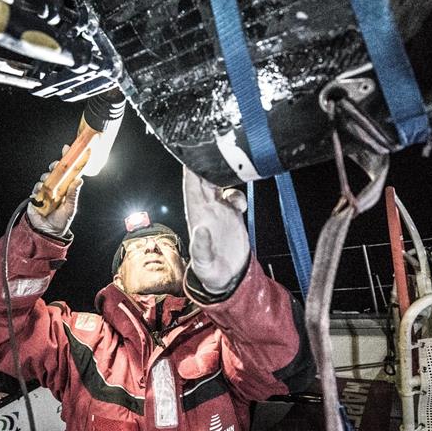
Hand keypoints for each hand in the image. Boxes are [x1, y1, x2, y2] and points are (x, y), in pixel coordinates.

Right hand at [27, 145, 82, 237]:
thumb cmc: (61, 221)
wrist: (48, 233)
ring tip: (49, 185)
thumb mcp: (70, 208)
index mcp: (65, 188)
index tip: (67, 148)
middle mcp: (55, 187)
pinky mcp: (35, 197)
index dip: (66, 159)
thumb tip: (79, 180)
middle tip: (56, 166)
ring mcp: (45, 191)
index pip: (67, 171)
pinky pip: (36, 188)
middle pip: (54, 171)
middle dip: (55, 166)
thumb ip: (73, 194)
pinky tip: (40, 193)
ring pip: (44, 177)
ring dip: (46, 177)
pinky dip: (38, 188)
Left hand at [183, 166, 249, 293]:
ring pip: (219, 185)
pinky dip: (238, 195)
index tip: (192, 154)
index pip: (191, 187)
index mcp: (196, 216)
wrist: (227, 278)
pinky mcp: (232, 215)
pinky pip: (234, 196)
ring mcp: (220, 211)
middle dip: (208, 166)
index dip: (191, 171)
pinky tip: (241, 206)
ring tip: (232, 177)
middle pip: (204, 180)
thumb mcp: (204, 262)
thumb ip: (202, 246)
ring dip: (225, 177)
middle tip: (217, 152)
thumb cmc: (210, 271)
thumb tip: (200, 229)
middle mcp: (206, 210)